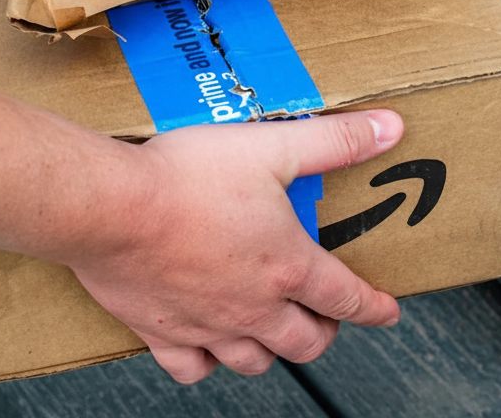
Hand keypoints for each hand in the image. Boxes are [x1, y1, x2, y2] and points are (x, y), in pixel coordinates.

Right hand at [68, 110, 403, 383]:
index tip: (386, 310)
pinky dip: (205, 363)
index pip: (346, 298)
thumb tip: (389, 130)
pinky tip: (205, 346)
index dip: (374, 306)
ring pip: (254, 362)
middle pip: (305, 342)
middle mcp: (253, 307)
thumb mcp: (270, 146)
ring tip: (271, 331)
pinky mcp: (161, 332)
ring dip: (271, 351)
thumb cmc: (185, 177)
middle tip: (324, 318)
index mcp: (286, 265)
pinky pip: (191, 369)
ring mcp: (206, 326)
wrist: (111, 206)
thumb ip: (333, 141)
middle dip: (324, 332)